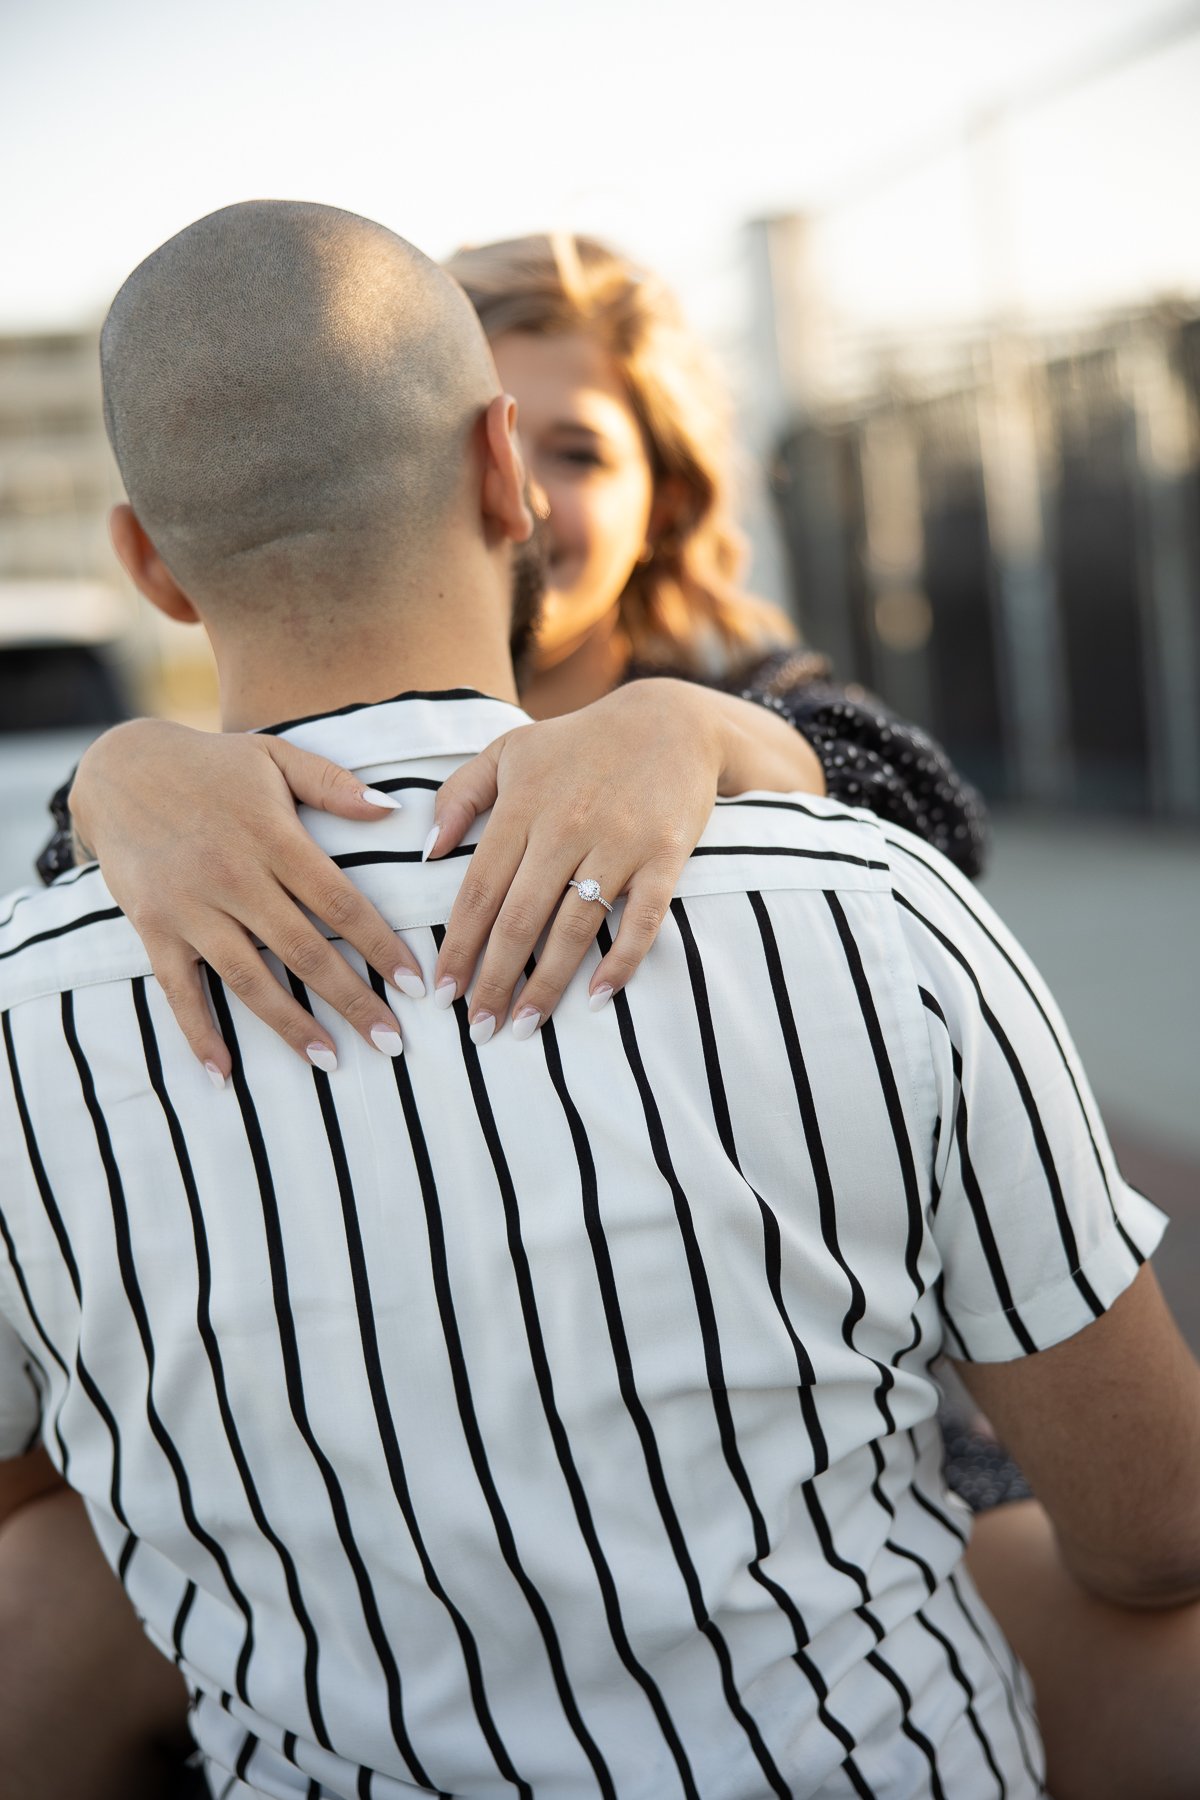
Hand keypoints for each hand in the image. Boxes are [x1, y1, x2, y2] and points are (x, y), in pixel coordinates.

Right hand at [70, 720, 427, 1081]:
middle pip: (304, 952)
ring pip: (249, 979)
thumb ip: (334, 783)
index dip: (381, 947)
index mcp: (274, 838)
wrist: (117, 767)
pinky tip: (224, 1074)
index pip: (341, 903)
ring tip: (331, 1062)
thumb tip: (391, 811)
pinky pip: (179, 990)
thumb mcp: (275, 756)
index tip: (415, 985)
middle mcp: (235, 877)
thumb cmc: (211, 764)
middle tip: (392, 1043)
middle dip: (352, 1002)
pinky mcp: (153, 927)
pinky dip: (199, 1034)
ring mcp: (191, 907)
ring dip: (291, 1026)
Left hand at [429, 679, 824, 1041]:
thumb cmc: (578, 742)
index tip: (442, 991)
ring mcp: (618, 843)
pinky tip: (596, 998)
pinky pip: (641, 920)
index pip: (479, 890)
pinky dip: (620, 962)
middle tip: (478, 1030)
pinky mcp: (665, 856)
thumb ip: (459, 795)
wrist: (670, 722)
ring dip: (547, 986)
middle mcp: (565, 826)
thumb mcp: (509, 750)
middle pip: (519, 919)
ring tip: (525, 1027)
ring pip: (573, 928)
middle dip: (494, 981)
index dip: (458, 946)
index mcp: (522, 805)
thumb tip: (426, 851)